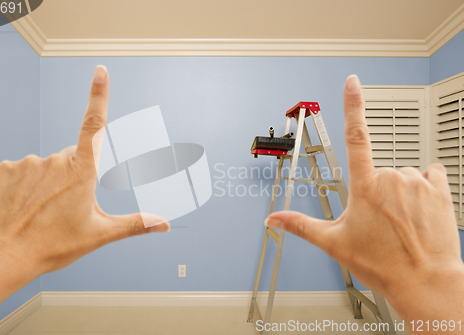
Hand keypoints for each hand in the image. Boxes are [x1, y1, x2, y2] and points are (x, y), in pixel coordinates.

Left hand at [0, 66, 168, 331]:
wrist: (3, 255)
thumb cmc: (50, 245)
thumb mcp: (99, 234)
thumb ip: (135, 224)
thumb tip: (163, 225)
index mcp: (81, 172)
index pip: (94, 124)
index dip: (99, 95)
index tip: (100, 71)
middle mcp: (55, 161)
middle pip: (73, 157)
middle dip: (75, 174)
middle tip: (66, 206)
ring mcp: (29, 162)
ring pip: (49, 164)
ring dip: (51, 180)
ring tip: (44, 210)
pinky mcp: (8, 168)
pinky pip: (25, 169)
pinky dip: (28, 183)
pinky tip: (26, 204)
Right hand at [265, 75, 463, 327]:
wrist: (425, 281)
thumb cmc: (382, 264)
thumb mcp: (334, 243)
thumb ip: (300, 225)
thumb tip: (273, 220)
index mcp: (364, 187)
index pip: (355, 135)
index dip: (352, 105)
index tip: (352, 82)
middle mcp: (392, 178)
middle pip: (377, 170)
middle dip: (374, 190)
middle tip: (377, 221)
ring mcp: (417, 182)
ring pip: (401, 175)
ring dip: (398, 192)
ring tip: (399, 222)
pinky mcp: (440, 189)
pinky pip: (430, 174)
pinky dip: (424, 186)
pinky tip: (419, 208)